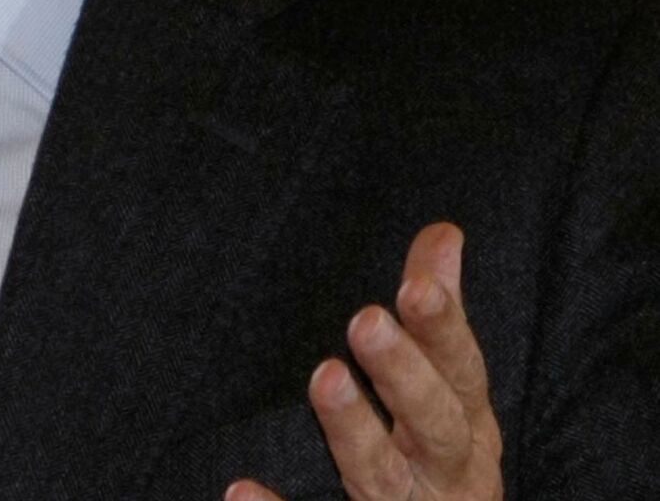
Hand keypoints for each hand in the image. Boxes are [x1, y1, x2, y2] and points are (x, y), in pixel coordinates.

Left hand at [227, 223, 502, 500]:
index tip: (414, 286)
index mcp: (468, 427)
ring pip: (380, 477)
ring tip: (324, 377)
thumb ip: (438, 316)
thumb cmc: (442, 460)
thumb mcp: (451, 393)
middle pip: (433, 424)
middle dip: (404, 375)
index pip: (461, 371)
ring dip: (353, 431)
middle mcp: (445, 474)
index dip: (444, 329)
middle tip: (365, 322)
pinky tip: (240, 489)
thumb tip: (444, 233)